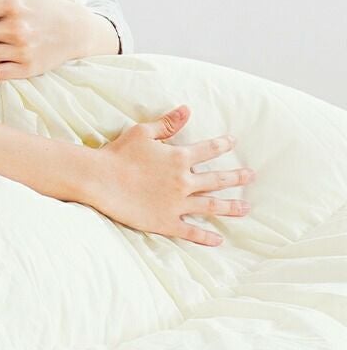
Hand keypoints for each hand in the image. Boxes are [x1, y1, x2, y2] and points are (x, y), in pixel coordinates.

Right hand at [80, 105, 255, 246]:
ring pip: (211, 206)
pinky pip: (191, 231)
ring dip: (230, 208)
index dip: (222, 144)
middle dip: (236, 177)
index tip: (232, 142)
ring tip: (246, 209)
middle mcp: (183, 181)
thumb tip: (187, 110)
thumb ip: (167, 123)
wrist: (100, 179)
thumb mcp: (142, 132)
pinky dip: (206, 236)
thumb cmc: (119, 154)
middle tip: (250, 176)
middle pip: (217, 180)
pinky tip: (218, 239)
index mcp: (179, 157)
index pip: (208, 149)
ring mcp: (177, 204)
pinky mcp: (166, 222)